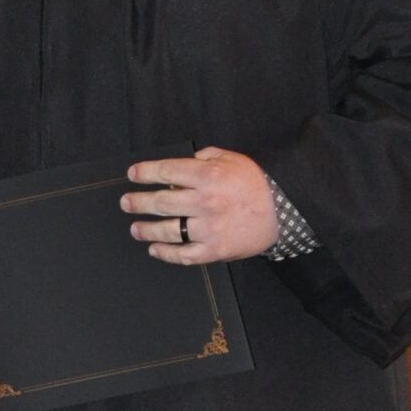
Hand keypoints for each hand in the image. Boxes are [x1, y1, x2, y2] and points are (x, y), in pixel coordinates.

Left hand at [121, 147, 277, 263]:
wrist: (284, 211)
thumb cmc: (257, 184)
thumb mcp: (233, 159)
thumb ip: (207, 156)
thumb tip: (186, 161)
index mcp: (207, 176)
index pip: (167, 172)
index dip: (145, 173)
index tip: (132, 174)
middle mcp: (204, 202)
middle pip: (161, 202)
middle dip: (138, 202)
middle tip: (126, 202)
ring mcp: (208, 228)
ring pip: (167, 230)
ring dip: (146, 229)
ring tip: (135, 228)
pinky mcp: (214, 250)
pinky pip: (183, 254)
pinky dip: (165, 253)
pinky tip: (154, 249)